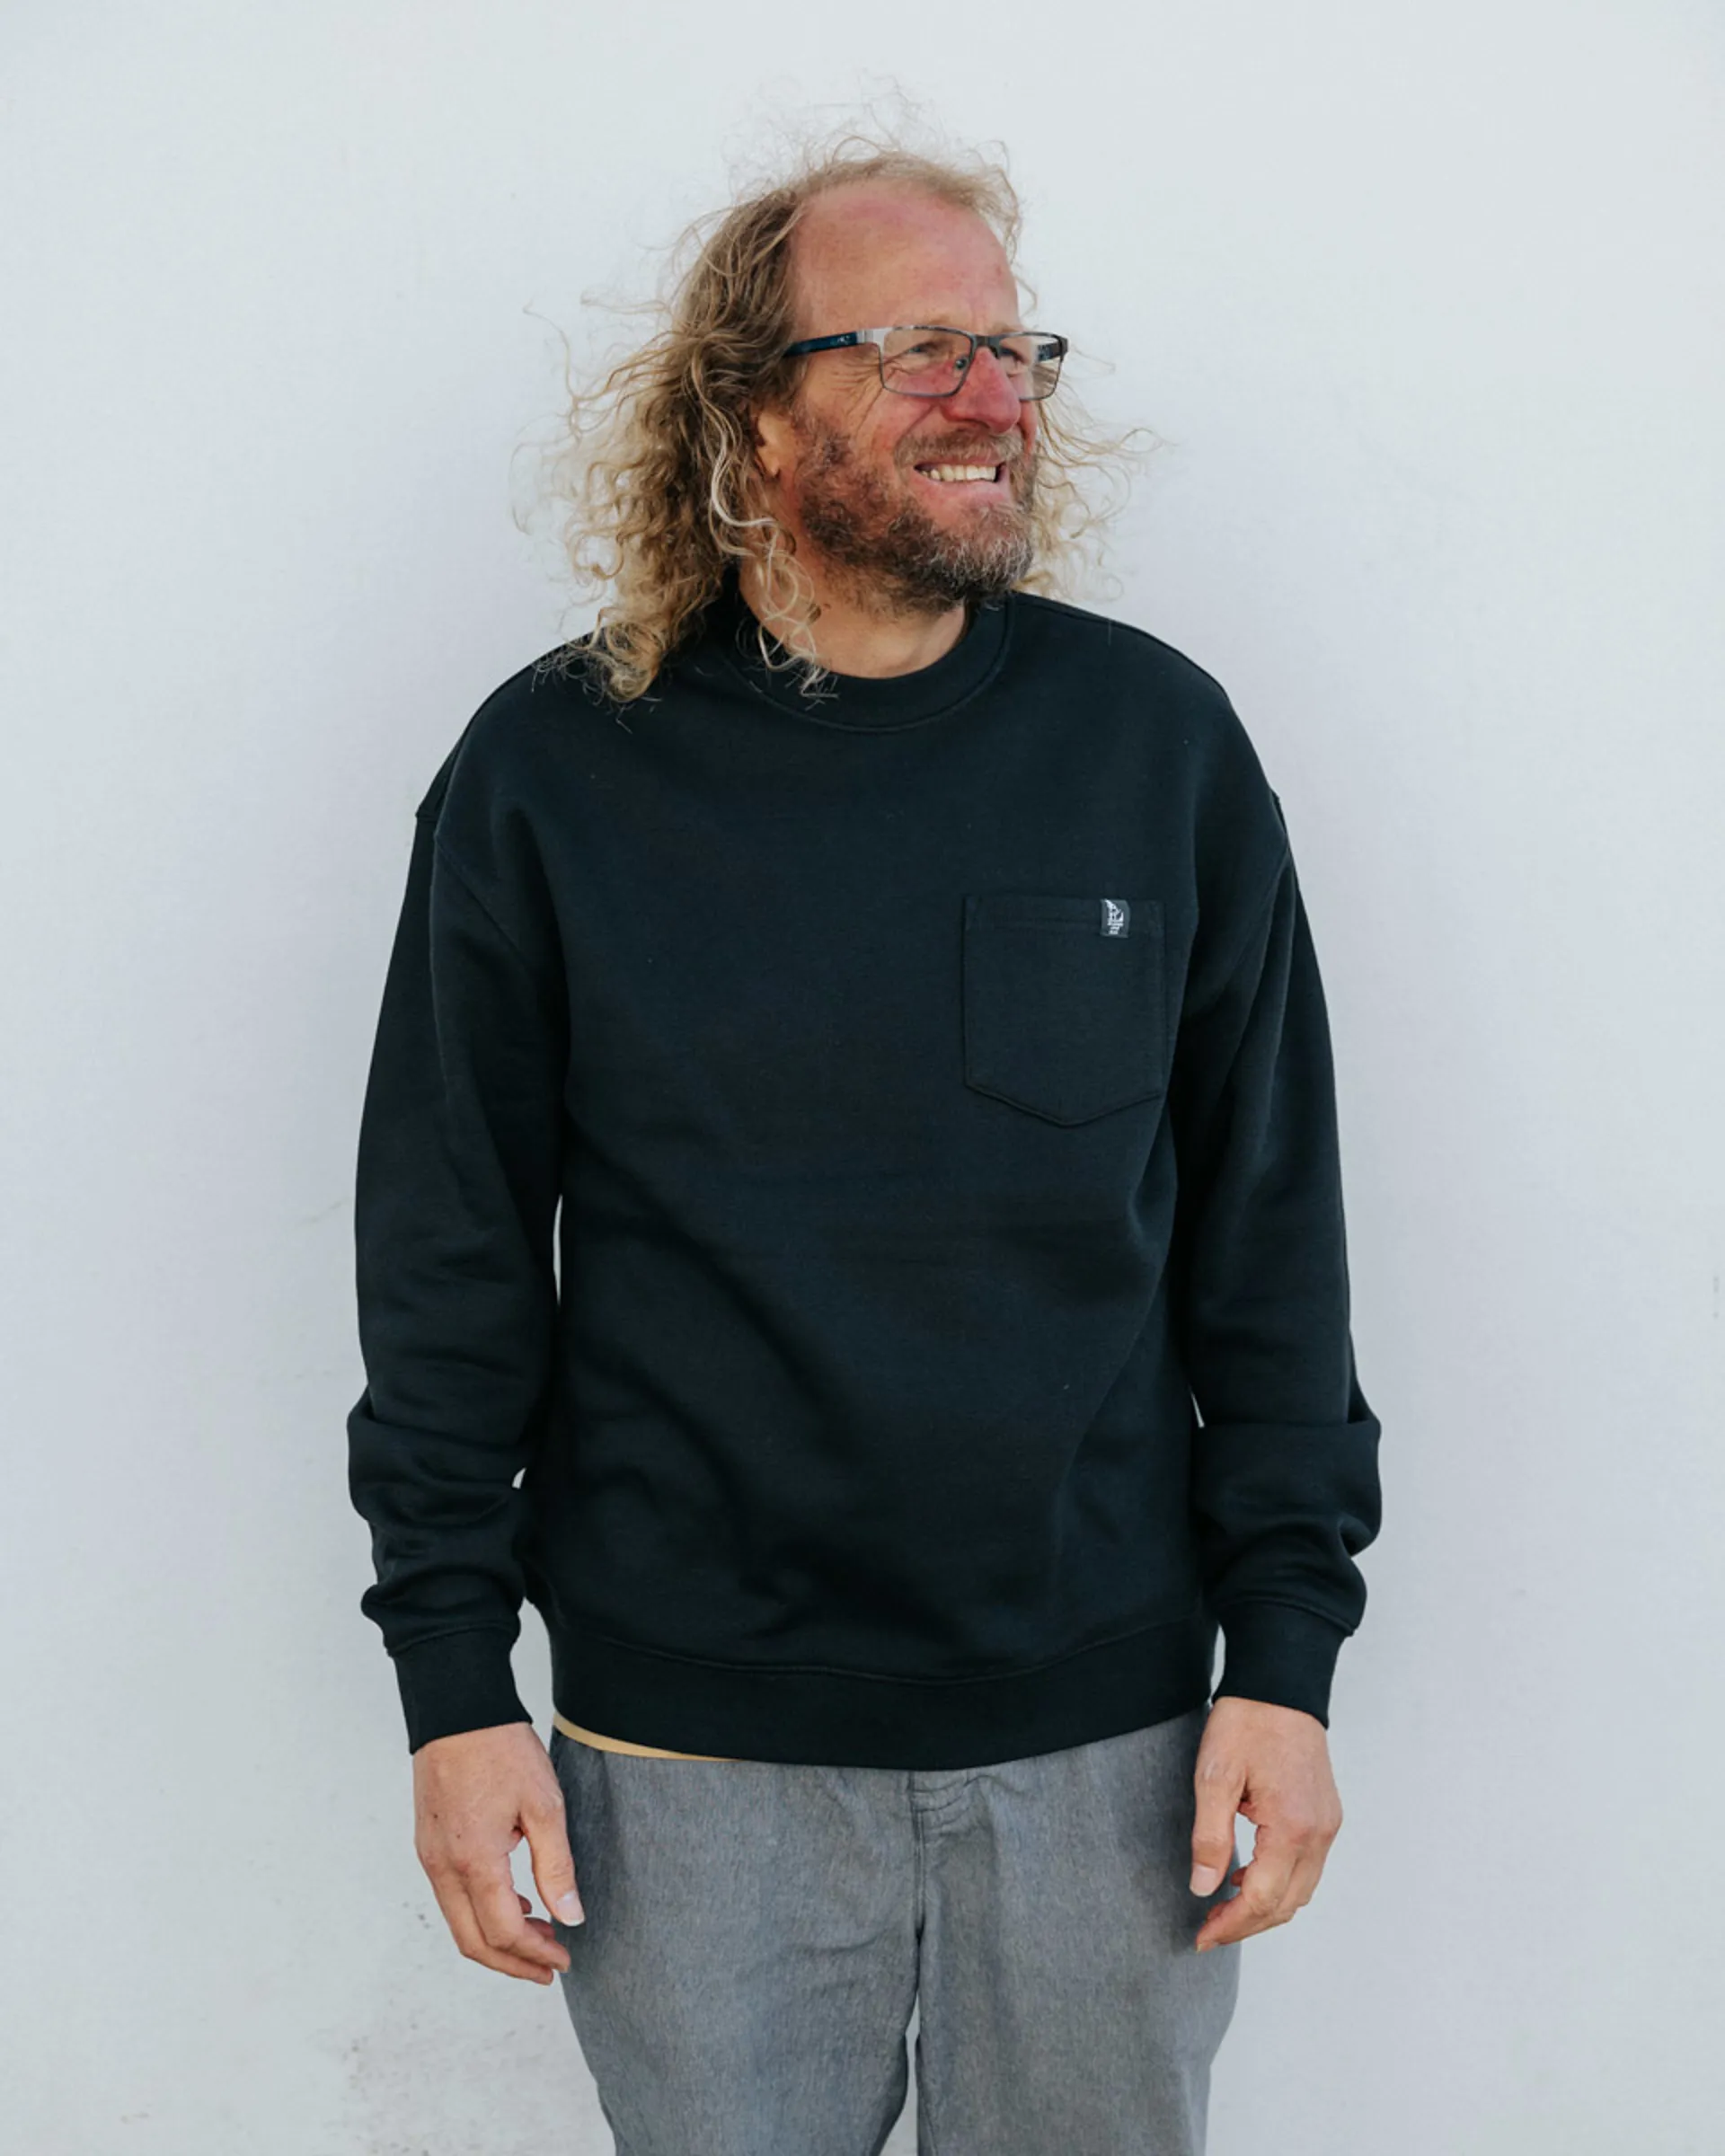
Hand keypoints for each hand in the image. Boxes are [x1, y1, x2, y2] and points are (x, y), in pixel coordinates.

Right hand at [412, 1721, 584, 1983]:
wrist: (457, 1710)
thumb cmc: (500, 1749)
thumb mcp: (543, 1805)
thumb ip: (556, 1866)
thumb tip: (570, 1916)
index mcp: (474, 1861)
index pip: (504, 1932)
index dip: (536, 1954)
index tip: (564, 1959)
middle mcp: (443, 1867)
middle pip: (473, 1941)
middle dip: (513, 1963)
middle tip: (549, 1967)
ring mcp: (430, 1856)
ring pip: (459, 1922)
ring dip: (496, 1939)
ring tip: (539, 1935)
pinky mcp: (428, 1844)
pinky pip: (451, 1897)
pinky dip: (480, 1912)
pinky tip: (512, 1900)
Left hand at [1189, 1696, 1342, 1951]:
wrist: (1280, 1682)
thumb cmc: (1247, 1721)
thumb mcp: (1214, 1776)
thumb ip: (1210, 1836)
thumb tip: (1203, 1888)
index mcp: (1292, 1827)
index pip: (1263, 1899)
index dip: (1231, 1925)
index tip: (1201, 1937)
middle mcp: (1318, 1833)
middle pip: (1288, 1904)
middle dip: (1247, 1924)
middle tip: (1208, 1929)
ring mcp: (1327, 1824)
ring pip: (1301, 1890)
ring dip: (1265, 1907)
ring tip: (1223, 1907)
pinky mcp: (1325, 1814)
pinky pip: (1307, 1867)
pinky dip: (1280, 1883)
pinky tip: (1248, 1876)